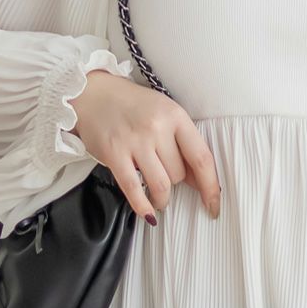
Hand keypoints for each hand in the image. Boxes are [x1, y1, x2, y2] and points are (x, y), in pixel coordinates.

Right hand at [72, 68, 220, 221]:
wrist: (93, 94)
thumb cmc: (133, 106)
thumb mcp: (165, 114)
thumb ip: (183, 144)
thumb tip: (199, 182)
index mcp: (176, 116)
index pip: (202, 158)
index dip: (211, 187)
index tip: (213, 205)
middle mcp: (156, 127)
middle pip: (179, 174)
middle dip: (176, 183)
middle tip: (166, 177)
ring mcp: (134, 140)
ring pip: (161, 185)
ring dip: (163, 199)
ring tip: (160, 198)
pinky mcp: (113, 153)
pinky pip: (134, 189)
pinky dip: (143, 206)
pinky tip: (148, 213)